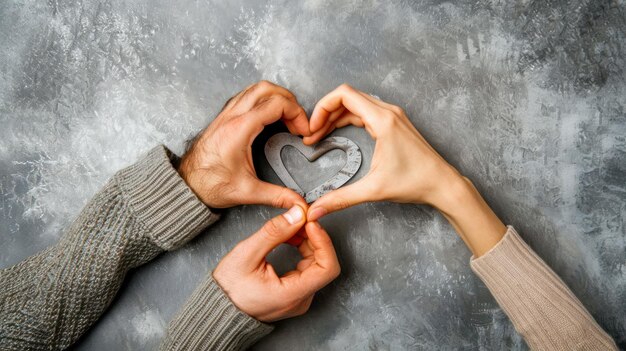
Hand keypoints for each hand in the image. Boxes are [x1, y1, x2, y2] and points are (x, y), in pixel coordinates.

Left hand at [178, 81, 310, 208]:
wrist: (186, 185)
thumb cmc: (210, 185)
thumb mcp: (248, 192)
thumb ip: (277, 196)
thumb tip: (298, 203)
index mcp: (240, 129)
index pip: (276, 104)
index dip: (297, 114)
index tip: (302, 131)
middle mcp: (232, 117)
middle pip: (267, 89)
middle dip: (289, 101)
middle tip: (297, 120)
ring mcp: (226, 115)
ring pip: (255, 88)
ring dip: (275, 97)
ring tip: (286, 117)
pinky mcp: (223, 118)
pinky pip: (245, 96)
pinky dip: (262, 100)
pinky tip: (268, 116)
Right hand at [213, 206, 340, 321]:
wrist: (219, 309)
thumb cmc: (228, 288)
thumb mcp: (247, 254)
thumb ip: (274, 233)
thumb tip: (297, 215)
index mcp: (291, 295)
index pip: (327, 268)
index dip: (323, 242)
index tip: (311, 224)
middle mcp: (300, 300)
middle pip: (323, 263)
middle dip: (314, 238)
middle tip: (300, 220)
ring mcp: (299, 298)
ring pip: (316, 264)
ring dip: (307, 242)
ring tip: (291, 227)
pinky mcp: (295, 293)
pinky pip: (307, 269)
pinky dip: (302, 250)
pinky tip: (290, 238)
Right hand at [303, 84, 464, 220]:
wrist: (442, 184)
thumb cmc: (416, 182)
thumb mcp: (373, 190)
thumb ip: (341, 198)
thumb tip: (316, 209)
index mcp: (383, 120)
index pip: (343, 95)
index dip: (322, 108)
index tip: (312, 128)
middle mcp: (388, 112)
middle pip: (347, 97)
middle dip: (325, 113)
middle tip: (311, 134)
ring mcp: (393, 116)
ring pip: (355, 104)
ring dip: (335, 116)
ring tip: (319, 135)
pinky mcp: (395, 123)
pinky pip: (365, 112)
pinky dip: (347, 119)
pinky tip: (337, 133)